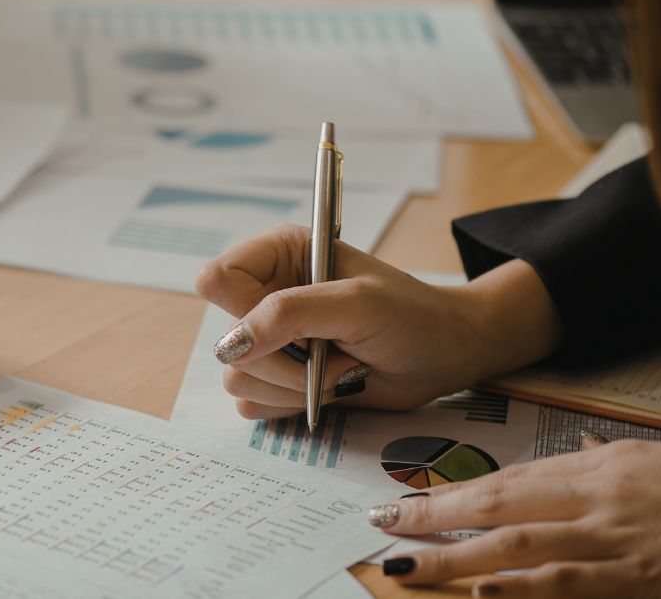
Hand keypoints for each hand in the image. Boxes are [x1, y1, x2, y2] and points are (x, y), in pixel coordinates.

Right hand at [194, 224, 562, 416]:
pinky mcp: (277, 379)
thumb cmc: (411, 316)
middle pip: (227, 340)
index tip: (293, 326)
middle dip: (283, 360)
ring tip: (341, 370)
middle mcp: (265, 295)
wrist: (444, 357)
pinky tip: (329, 390)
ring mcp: (270, 340)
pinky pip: (251, 404)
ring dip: (294, 386)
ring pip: (238, 378)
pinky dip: (291, 406)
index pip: (216, 280)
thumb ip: (288, 315)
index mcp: (277, 256)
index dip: (245, 311)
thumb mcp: (355, 304)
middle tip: (332, 353)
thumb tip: (231, 346)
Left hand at [367, 440, 660, 597]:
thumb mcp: (656, 463)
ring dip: (457, 553)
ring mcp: (616, 536)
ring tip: (409, 561)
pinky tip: (483, 591)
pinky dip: (522, 587)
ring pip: (519, 540)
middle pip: (498, 501)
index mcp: (599, 467)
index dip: (452, 492)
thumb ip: (605, 462)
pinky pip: (570, 581)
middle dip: (434, 514)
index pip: (508, 479)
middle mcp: (597, 494)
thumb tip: (576, 448)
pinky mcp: (640, 578)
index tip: (406, 502)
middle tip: (384, 524)